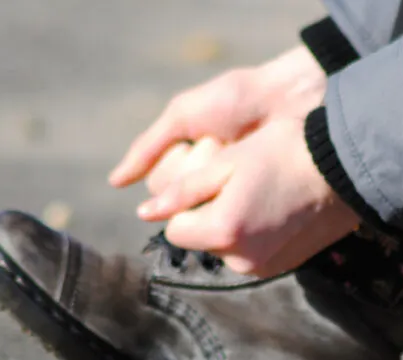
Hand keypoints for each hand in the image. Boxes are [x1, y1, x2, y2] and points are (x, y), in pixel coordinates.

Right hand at [109, 45, 325, 191]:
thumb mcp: (185, 116)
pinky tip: (243, 172)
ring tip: (234, 150)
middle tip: (217, 142)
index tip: (195, 143)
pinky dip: (231, 191)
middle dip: (193, 170)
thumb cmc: (238, 100)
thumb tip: (115, 183)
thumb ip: (149, 147)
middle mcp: (208, 190)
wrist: (287, 98)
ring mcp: (232, 200)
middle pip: (175, 204)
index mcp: (189, 167)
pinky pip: (229, 218)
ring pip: (199, 212)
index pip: (160, 188)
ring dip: (211, 178)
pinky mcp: (255, 207)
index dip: (175, 167)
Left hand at [134, 119, 360, 277]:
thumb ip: (183, 190)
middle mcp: (242, 259)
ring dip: (230, 224)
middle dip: (208, 214)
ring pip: (227, 247)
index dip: (184, 203)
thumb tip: (145, 212)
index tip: (208, 179)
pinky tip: (274, 207)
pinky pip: (252, 253)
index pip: (176, 229)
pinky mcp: (284, 267)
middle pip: (203, 241)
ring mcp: (265, 267)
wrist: (345, 168)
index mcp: (223, 231)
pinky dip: (254, 234)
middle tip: (235, 181)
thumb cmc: (284, 151)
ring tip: (257, 192)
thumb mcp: (227, 162)